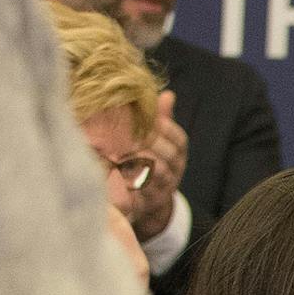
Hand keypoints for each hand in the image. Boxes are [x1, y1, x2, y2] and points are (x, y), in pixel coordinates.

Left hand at [129, 90, 187, 241]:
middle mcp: (176, 169)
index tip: (149, 118)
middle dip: (149, 142)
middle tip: (128, 132)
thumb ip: (161, 118)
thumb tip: (167, 94)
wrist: (149, 200)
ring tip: (119, 149)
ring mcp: (164, 186)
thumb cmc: (150, 160)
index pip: (179, 138)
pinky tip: (114, 167)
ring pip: (157, 171)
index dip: (165, 127)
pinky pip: (142, 188)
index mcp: (179, 152)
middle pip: (169, 154)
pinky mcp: (150, 199)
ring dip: (138, 159)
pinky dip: (128, 177)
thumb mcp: (159, 140)